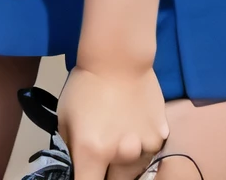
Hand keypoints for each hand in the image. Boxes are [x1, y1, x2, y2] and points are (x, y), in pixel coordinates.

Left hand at [57, 64, 168, 179]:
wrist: (118, 57)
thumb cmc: (85, 85)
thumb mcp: (65, 118)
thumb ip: (71, 150)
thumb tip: (78, 166)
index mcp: (92, 153)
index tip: (85, 173)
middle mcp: (121, 156)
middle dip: (106, 173)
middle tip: (102, 155)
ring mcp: (144, 147)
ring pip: (134, 170)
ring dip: (126, 163)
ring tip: (120, 139)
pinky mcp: (160, 136)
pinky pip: (149, 152)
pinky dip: (142, 146)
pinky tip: (135, 126)